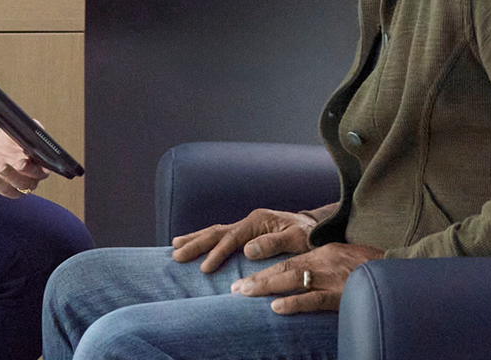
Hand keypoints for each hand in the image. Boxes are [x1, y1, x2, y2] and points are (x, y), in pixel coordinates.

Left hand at [0, 129, 48, 197]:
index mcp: (40, 164)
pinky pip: (3, 190)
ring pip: (19, 186)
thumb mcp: (18, 131)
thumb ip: (29, 129)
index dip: (40, 167)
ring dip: (10, 176)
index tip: (32, 159)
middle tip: (20, 163)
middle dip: (27, 171)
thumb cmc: (10, 141)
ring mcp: (20, 185)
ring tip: (1, 166)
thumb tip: (36, 126)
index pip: (44, 169)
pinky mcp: (7, 189)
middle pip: (33, 180)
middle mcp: (33, 178)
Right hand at [170, 208, 316, 272]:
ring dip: (195, 239)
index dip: (217, 253)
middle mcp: (249, 221)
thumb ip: (273, 243)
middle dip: (196, 243)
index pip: (231, 238)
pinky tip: (195, 244)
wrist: (316, 229)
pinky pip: (222, 236)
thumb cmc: (308, 235)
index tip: (205, 268)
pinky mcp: (247, 233)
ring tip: (175, 246)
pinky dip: (206, 240)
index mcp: (258, 221)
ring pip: (215, 232)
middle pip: (216, 232)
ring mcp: (247, 226)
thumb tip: (247, 249)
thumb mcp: (297, 239)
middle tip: (176, 254)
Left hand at [229, 242, 382, 313]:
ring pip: (291, 280)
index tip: (243, 280)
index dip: (264, 270)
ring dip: (266, 287)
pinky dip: (294, 302)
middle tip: (235, 288)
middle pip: (283, 268)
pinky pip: (312, 299)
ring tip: (244, 293)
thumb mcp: (342, 258)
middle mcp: (322, 262)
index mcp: (321, 253)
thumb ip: (321, 265)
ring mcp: (329, 278)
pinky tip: (276, 308)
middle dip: (257, 279)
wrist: (396, 269)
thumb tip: (302, 276)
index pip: (287, 261)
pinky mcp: (339, 295)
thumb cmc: (370, 267)